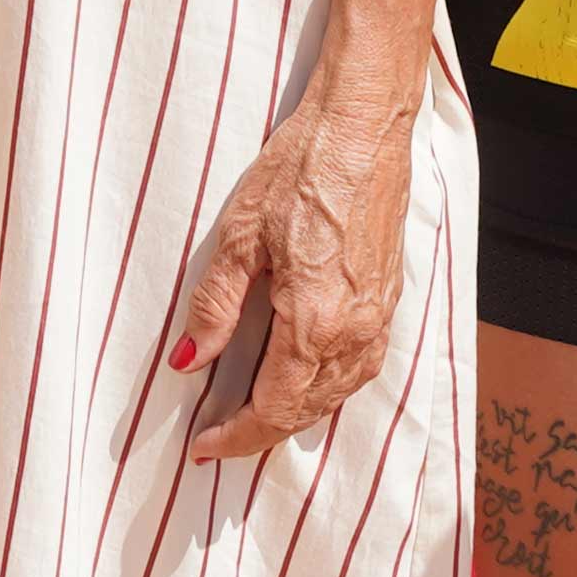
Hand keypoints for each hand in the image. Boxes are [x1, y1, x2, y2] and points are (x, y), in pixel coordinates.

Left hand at [170, 62, 417, 462]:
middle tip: (218, 439)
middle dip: (260, 434)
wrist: (363, 128)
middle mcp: (354, 332)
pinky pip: (359, 368)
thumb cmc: (301, 170)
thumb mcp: (239, 235)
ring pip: (336, 395)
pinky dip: (327, 388)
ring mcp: (378, 318)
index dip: (235, 437)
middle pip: (306, 412)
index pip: (272, 410)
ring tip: (254, 416)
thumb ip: (215, 306)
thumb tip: (187, 362)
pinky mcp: (389, 300)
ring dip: (295, 415)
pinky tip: (305, 379)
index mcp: (314, 324)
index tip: (202, 447)